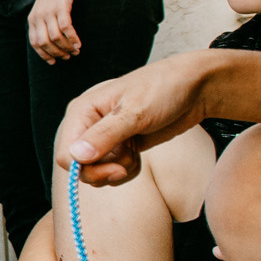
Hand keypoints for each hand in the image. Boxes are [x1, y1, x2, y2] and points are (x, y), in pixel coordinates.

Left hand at [29, 0, 80, 62]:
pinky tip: (79, 43)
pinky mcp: (61, 7)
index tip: (54, 61)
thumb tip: (51, 39)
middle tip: (69, 56)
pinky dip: (73, 38)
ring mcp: (49, 12)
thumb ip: (44, 21)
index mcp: (32, 19)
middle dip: (57, 53)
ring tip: (76, 51)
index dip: (44, 54)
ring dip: (67, 48)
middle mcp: (38, 17)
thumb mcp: (44, 7)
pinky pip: (66, 28)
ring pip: (55, 38)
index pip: (35, 43)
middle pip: (45, 43)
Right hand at [54, 52, 214, 186]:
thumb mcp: (135, 112)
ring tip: (135, 152)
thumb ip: (105, 135)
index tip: (118, 168)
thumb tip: (76, 156)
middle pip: (79, 167)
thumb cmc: (163, 89)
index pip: (66, 154)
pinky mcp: (118, 146)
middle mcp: (87, 125)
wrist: (193, 88)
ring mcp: (103, 137)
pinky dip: (126, 170)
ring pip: (96, 172)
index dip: (87, 169)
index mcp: (82, 111)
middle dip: (105, 171)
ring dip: (118, 170)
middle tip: (129, 161)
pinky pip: (112, 171)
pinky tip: (138, 155)